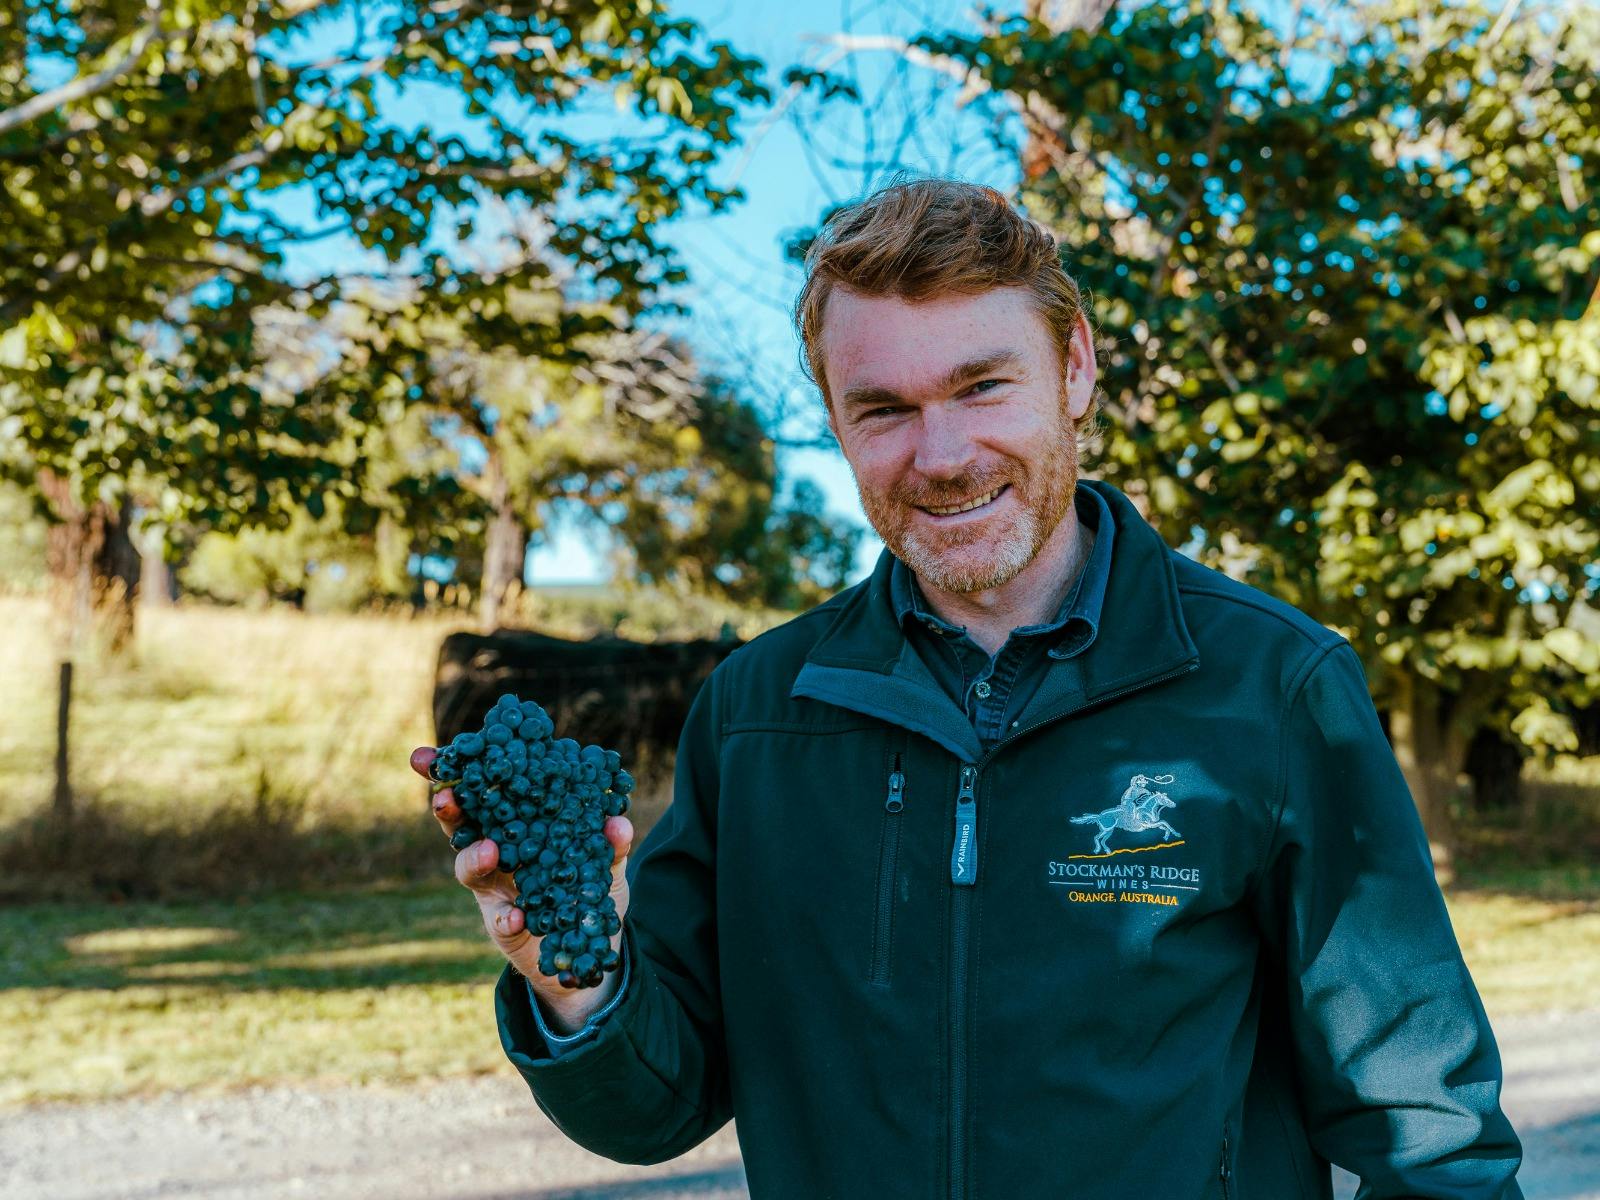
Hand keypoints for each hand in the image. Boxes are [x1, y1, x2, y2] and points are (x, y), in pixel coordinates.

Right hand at [410, 744, 634, 1033]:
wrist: (588, 949)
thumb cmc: (588, 890)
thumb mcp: (605, 863)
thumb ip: (611, 845)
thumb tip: (617, 823)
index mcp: (516, 826)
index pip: (484, 793)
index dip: (455, 773)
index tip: (427, 756)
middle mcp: (497, 854)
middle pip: (461, 826)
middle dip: (447, 808)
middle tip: (445, 798)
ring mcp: (496, 890)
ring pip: (469, 870)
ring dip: (474, 858)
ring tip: (489, 851)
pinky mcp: (505, 927)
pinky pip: (500, 921)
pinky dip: (507, 917)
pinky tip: (517, 916)